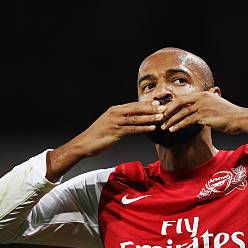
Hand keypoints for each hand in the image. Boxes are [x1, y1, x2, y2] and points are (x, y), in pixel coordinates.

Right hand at [46, 100, 162, 180]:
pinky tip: (152, 128)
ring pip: (136, 119)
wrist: (84, 143)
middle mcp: (115, 113)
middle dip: (151, 109)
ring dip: (150, 118)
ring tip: (161, 118)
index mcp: (114, 110)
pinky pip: (132, 129)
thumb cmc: (97, 135)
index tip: (157, 103)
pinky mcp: (115, 132)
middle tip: (163, 108)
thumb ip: (120, 120)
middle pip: (136, 109)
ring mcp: (115, 122)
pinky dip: (143, 128)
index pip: (133, 105)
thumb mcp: (109, 124)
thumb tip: (132, 119)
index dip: (146, 105)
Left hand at [160, 92, 247, 134]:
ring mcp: (202, 106)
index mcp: (203, 94)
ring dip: (171, 120)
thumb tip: (200, 109)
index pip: (184, 98)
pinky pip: (187, 121)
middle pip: (179, 103)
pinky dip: (178, 125)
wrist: (239, 118)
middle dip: (168, 111)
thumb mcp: (217, 104)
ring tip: (164, 127)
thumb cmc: (229, 114)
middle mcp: (201, 98)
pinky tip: (173, 130)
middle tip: (161, 118)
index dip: (173, 104)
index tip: (166, 111)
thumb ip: (207, 104)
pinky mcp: (204, 116)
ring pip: (182, 113)